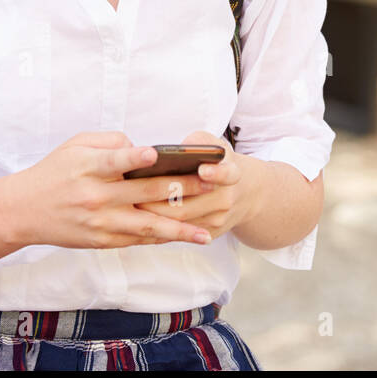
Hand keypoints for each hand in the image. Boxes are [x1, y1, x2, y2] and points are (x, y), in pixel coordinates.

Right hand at [11, 131, 214, 249]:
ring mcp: (100, 222)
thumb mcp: (76, 145)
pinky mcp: (102, 240)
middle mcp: (96, 197)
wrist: (22, 210)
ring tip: (205, 233)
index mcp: (89, 168)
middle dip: (180, 189)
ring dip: (179, 230)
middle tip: (210, 184)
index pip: (115, 161)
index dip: (134, 158)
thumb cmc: (56, 171)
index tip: (155, 154)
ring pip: (147, 227)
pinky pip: (137, 240)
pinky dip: (161, 239)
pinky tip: (183, 238)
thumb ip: (112, 141)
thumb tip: (146, 151)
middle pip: (143, 194)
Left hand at [133, 131, 256, 240]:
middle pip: (189, 204)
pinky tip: (140, 217)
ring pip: (179, 221)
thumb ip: (197, 144)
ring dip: (152, 214)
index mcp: (233, 173)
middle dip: (160, 199)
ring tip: (129, 203)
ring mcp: (218, 219)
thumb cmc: (220, 163)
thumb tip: (170, 152)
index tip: (203, 169)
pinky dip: (159, 225)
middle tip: (134, 192)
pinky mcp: (210, 233)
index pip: (227, 174)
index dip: (216, 173)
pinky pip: (180, 233)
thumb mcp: (216, 146)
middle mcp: (227, 199)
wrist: (246, 194)